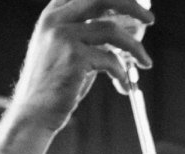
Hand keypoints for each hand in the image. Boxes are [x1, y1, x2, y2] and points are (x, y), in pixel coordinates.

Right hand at [6, 0, 154, 131]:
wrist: (34, 112)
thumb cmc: (55, 84)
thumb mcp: (68, 49)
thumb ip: (91, 34)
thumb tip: (128, 26)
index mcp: (53, 14)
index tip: (136, 4)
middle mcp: (56, 20)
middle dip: (131, 5)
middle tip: (149, 19)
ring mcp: (63, 36)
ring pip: (112, 30)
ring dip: (135, 47)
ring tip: (145, 62)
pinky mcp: (74, 58)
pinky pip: (111, 60)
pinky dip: (122, 73)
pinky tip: (124, 85)